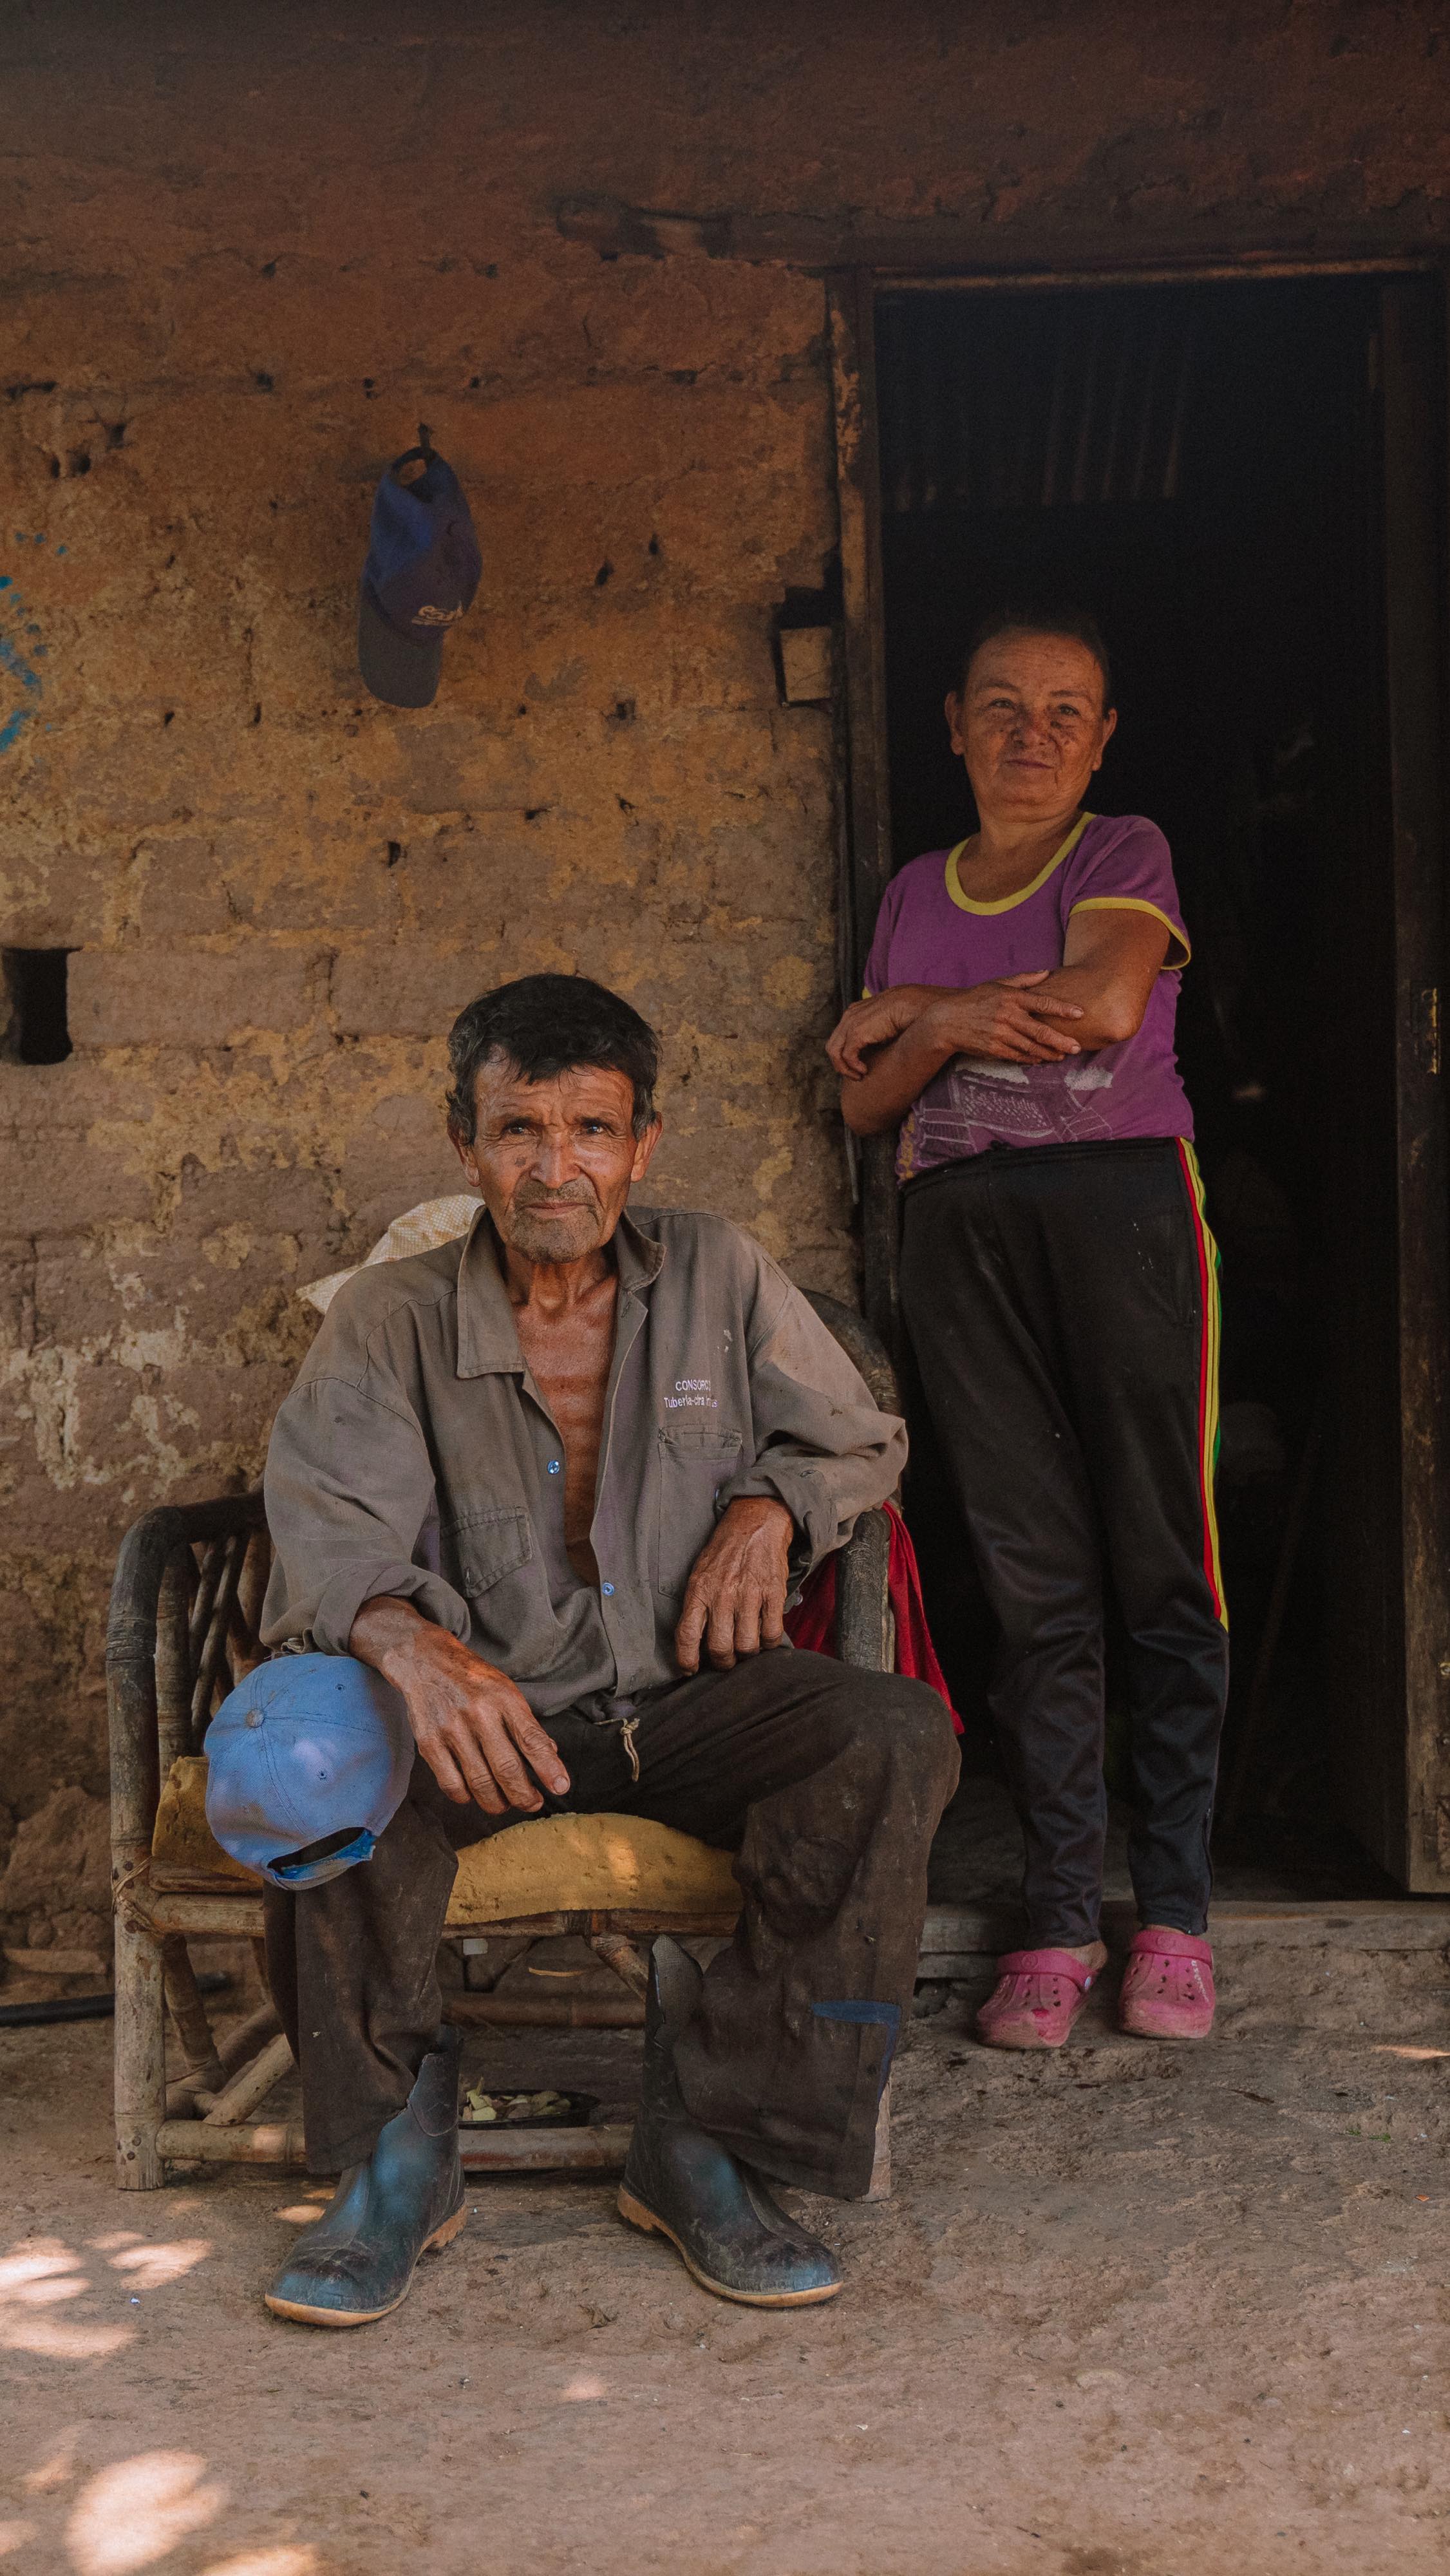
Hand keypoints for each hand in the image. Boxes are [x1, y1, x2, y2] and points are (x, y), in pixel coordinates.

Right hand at [350, 1597, 570, 1812]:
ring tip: (506, 1803)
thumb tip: (549, 1755)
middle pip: (507, 1769)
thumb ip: (526, 1723)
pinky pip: (451, 1784)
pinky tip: (474, 1794)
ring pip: (480, 1783)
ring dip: (498, 1803)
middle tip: (533, 1803)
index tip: (561, 1786)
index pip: (532, 1740)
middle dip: (525, 1796)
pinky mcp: (428, 1743)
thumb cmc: (472, 1679)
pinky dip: (466, 1797)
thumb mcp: (506, 1690)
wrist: (425, 1661)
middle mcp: (478, 1714)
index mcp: (504, 1699)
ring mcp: (451, 1729)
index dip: (549, 1768)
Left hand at [674, 1496, 792, 1673]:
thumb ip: (697, 1606)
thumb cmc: (725, 1551)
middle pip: (720, 1648)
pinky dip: (769, 1643)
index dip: (687, 1660)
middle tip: (726, 1660)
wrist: (756, 1523)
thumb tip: (696, 1643)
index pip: (687, 1636)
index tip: (690, 1670)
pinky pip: (772, 1633)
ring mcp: (749, 1595)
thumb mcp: (699, 1574)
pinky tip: (764, 1636)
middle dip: (723, 1663)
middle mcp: (722, 1595)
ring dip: (747, 1654)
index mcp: (699, 1590)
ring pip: (747, 1646)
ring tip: (746, 1647)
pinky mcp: (773, 1593)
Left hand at [827, 985, 942, 1077]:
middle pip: (834, 1043)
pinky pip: (846, 1055)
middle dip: (842, 1063)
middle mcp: (852, 1013)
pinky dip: (852, 1067)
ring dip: (845, 1068)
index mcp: (860, 1009)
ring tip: (860, 1076)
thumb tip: (881, 1047)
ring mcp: (853, 1020)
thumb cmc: (920, 1015)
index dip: (847, 1053)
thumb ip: (883, 1031)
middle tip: (858, 1076)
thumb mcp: (895, 1022)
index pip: (842, 1034)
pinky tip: (865, 1072)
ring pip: (834, 1050)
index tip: (861, 1066)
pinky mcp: (858, 1030)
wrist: (929, 1010)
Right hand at [921, 974, 1083, 1064]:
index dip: (1062, 1009)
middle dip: (1061, 1041)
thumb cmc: (975, 999)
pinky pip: (1017, 1056)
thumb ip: (1023, 980)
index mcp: (1011, 998)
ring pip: (1031, 1047)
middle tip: (1077, 1047)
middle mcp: (1007, 1016)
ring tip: (1062, 1055)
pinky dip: (1031, 1058)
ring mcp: (1000, 1034)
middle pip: (1040, 1031)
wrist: (946, 1021)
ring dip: (1049, 1053)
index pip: (1042, 1003)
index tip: (1080, 1013)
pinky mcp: (993, 1049)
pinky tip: (1041, 1059)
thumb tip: (1047, 973)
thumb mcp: (997, 984)